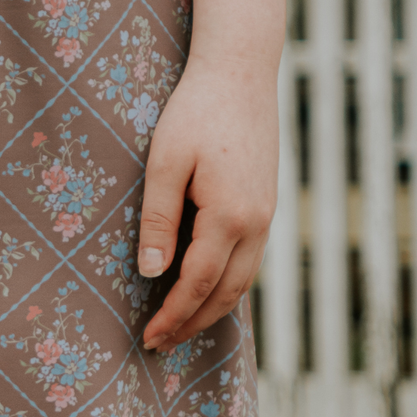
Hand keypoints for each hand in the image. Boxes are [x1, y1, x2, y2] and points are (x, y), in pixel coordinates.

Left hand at [136, 56, 277, 352]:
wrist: (240, 72)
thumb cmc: (194, 112)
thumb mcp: (163, 163)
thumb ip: (157, 220)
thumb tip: (151, 272)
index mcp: (230, 217)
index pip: (196, 284)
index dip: (172, 316)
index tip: (149, 337)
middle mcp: (257, 223)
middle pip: (225, 294)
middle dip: (192, 323)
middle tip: (160, 344)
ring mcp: (267, 215)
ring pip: (242, 281)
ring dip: (212, 309)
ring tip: (180, 326)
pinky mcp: (266, 204)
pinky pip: (249, 260)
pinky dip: (227, 285)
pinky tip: (205, 290)